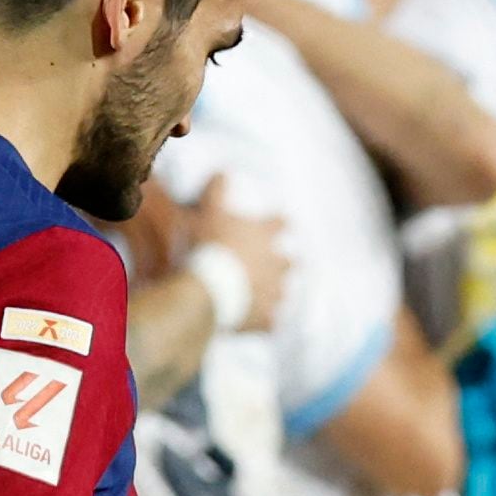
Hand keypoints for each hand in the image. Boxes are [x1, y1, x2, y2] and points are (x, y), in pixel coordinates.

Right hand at [176, 180, 289, 332]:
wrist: (205, 289)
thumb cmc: (206, 246)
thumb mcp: (207, 212)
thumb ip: (217, 191)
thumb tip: (224, 171)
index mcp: (263, 235)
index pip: (280, 223)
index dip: (279, 223)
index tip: (283, 223)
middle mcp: (275, 264)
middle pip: (290, 262)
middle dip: (285, 263)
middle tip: (282, 264)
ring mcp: (272, 293)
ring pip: (282, 293)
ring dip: (275, 293)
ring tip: (267, 297)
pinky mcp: (264, 319)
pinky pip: (270, 323)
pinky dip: (265, 323)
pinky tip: (259, 325)